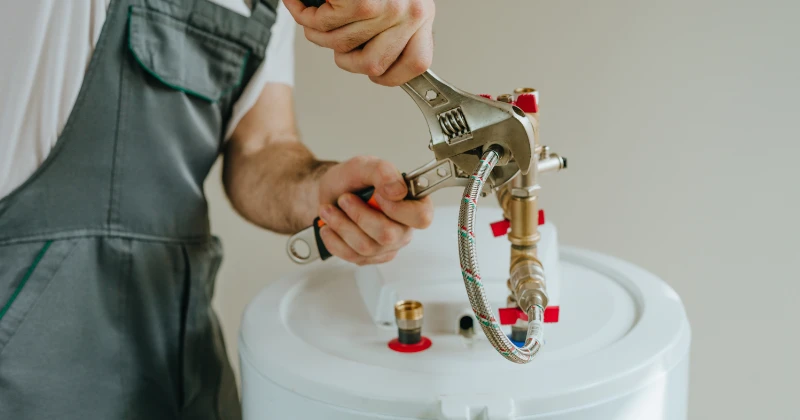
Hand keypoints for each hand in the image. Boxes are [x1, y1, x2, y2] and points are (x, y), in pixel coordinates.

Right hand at [284, 0, 434, 85]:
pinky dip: (305, 14)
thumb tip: (375, 64)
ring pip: (341, 46)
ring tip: (313, 12)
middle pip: (372, 66)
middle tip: (330, 35)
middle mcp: (410, 12)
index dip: (391, 76)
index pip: (417, 64)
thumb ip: (392, 29)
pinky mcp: (363, 2)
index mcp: (420, 12)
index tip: (374, 73)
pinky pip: (324, 26)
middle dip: (342, 56)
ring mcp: (389, 9)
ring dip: (317, 32)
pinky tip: (303, 1)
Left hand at [316, 156, 433, 264]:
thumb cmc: (352, 180)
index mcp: (413, 204)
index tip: (377, 194)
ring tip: (329, 210)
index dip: (398, 209)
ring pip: (366, 247)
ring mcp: (388, 246)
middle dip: (359, 216)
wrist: (330, 193)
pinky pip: (352, 256)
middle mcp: (404, 228)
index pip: (421, 217)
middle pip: (388, 236)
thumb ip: (383, 171)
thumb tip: (398, 191)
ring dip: (341, 226)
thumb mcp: (364, 166)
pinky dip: (334, 239)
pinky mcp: (370, 257)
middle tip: (344, 199)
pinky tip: (329, 227)